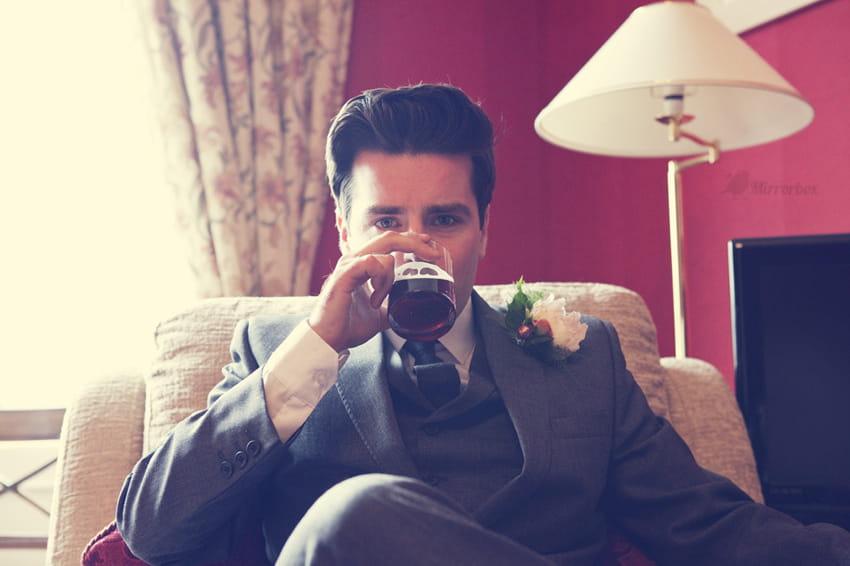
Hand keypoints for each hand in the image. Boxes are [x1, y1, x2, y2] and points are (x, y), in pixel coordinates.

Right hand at [308, 231, 439, 351]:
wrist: (328, 339)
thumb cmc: (347, 325)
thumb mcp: (378, 315)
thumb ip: (391, 306)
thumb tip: (408, 312)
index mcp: (362, 264)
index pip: (388, 241)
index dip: (410, 239)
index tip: (428, 244)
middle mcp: (355, 259)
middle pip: (389, 237)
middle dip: (414, 243)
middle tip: (432, 255)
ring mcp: (349, 265)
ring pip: (384, 253)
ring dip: (391, 278)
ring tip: (381, 300)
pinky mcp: (345, 275)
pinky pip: (371, 263)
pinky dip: (380, 280)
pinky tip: (374, 299)